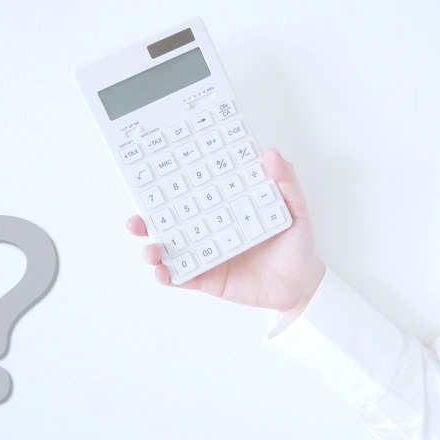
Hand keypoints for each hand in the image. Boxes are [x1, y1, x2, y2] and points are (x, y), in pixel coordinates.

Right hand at [126, 147, 324, 318]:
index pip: (192, 193)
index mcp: (223, 208)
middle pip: (170, 221)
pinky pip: (181, 277)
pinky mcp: (206, 279)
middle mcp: (208, 229)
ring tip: (149, 249)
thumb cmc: (296, 245)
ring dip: (152, 248)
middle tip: (137, 217)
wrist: (302, 285)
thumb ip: (284, 182)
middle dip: (148, 219)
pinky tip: (162, 271)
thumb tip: (271, 153)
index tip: (154, 175)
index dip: (171, 185)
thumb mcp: (294, 209)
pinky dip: (167, 275)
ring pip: (169, 250)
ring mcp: (205, 255)